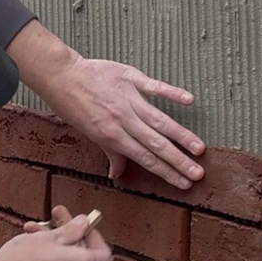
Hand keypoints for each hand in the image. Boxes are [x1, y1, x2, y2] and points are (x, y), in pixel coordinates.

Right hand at [0, 207, 111, 260]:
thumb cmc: (23, 259)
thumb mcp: (49, 236)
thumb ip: (71, 230)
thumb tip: (84, 223)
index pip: (103, 254)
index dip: (95, 237)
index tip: (82, 223)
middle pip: (83, 253)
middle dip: (70, 230)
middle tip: (56, 213)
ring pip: (65, 257)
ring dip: (54, 238)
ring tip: (35, 225)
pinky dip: (47, 252)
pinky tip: (29, 239)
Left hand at [6, 22, 204, 190]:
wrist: (62, 77)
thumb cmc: (74, 106)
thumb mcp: (90, 133)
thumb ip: (110, 153)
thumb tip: (116, 176)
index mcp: (112, 136)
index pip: (145, 159)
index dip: (166, 172)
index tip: (184, 183)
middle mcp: (123, 120)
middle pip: (156, 144)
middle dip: (179, 161)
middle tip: (198, 173)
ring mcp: (128, 99)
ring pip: (160, 120)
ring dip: (181, 135)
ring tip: (199, 148)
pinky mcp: (130, 78)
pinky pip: (154, 86)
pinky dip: (171, 92)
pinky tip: (188, 100)